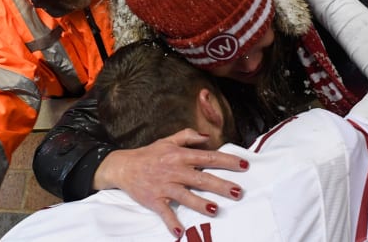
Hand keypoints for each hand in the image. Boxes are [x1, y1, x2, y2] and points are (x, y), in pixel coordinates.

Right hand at [93, 128, 247, 237]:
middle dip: (220, 185)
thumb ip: (188, 137)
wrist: (123, 166)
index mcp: (180, 155)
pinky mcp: (154, 200)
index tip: (244, 165)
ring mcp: (164, 186)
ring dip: (200, 203)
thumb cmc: (148, 154)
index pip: (208, 157)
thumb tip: (207, 138)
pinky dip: (171, 222)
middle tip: (238, 192)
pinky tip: (180, 232)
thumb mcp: (168, 140)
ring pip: (185, 196)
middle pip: (201, 178)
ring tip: (215, 210)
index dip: (227, 160)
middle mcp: (174, 170)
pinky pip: (164, 212)